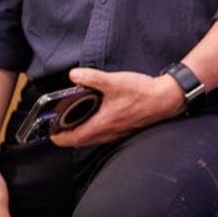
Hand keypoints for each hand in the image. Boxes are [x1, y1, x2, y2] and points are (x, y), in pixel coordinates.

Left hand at [49, 68, 184, 147]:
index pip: (72, 139)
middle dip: (67, 135)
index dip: (57, 137)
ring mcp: (118, 133)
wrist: (168, 98)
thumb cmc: (143, 92)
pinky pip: (104, 135)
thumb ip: (92, 78)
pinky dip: (95, 129)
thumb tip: (73, 75)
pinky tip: (98, 116)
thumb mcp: (115, 81)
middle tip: (59, 124)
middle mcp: (108, 132)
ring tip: (75, 119)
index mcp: (102, 124)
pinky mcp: (125, 129)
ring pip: (92, 139)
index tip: (49, 131)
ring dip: (81, 132)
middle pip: (80, 141)